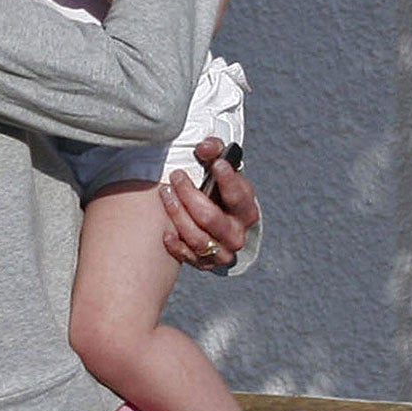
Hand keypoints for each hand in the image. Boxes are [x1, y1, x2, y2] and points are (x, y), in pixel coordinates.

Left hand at [158, 136, 257, 269]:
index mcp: (246, 210)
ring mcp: (221, 251)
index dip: (228, 180)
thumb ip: (215, 151)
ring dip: (177, 214)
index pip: (238, 196)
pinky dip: (175, 244)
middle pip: (210, 218)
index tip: (215, 164)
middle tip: (176, 176)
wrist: (217, 219)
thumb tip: (204, 147)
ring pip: (197, 238)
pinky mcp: (204, 263)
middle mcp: (237, 235)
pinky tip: (165, 230)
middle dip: (189, 195)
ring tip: (165, 193)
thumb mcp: (222, 167)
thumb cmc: (219, 189)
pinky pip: (187, 256)